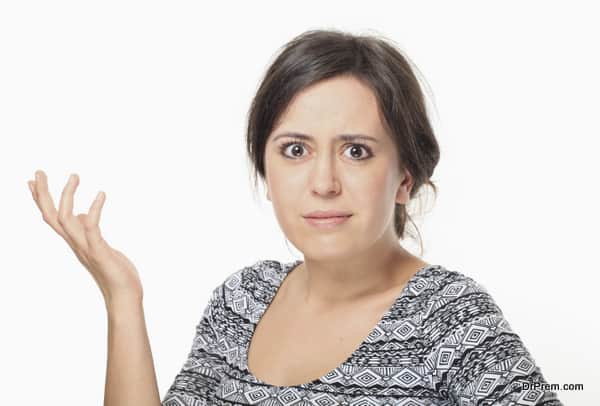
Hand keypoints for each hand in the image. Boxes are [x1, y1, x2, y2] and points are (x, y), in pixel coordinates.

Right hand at [28, 170, 142, 305]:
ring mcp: (86, 247)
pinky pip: (91, 228)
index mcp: (76, 241)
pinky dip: (94, 210)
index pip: (52, 218)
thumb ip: (89, 231)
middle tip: (39, 171)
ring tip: (74, 175)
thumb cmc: (115, 271)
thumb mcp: (100, 246)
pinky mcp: (99, 251)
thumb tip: (84, 215)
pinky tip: (101, 194)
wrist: (125, 295)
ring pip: (65, 220)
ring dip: (67, 196)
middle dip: (43, 194)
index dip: (41, 200)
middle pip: (51, 216)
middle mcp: (76, 244)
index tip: (33, 181)